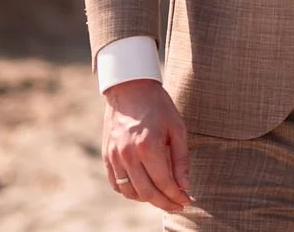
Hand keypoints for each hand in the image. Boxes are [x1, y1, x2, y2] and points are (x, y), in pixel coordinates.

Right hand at [101, 78, 191, 212]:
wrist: (130, 88)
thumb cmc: (158, 106)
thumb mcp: (177, 128)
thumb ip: (181, 159)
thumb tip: (185, 186)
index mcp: (148, 146)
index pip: (164, 183)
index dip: (176, 196)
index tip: (186, 201)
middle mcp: (128, 155)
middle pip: (146, 192)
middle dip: (164, 203)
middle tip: (177, 205)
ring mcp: (114, 156)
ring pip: (130, 192)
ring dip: (147, 199)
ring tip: (162, 197)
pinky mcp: (107, 156)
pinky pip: (116, 183)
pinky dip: (129, 191)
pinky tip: (143, 189)